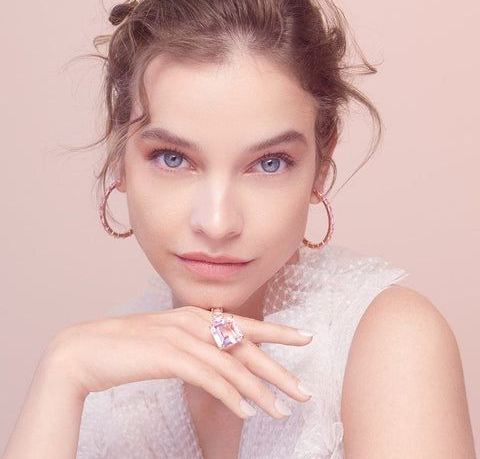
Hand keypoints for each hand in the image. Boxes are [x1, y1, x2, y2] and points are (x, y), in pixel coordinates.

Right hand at [43, 306, 313, 418]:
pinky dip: (232, 396)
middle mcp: (194, 321)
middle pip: (247, 347)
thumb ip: (196, 345)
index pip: (245, 325)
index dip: (278, 332)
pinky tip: (247, 412)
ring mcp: (182, 336)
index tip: (305, 337)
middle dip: (278, 370)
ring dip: (260, 392)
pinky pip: (210, 378)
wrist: (85, 350)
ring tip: (282, 412)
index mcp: (196, 315)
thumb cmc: (129, 348)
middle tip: (305, 391)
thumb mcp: (169, 341)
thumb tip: (222, 362)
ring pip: (233, 366)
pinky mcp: (169, 356)